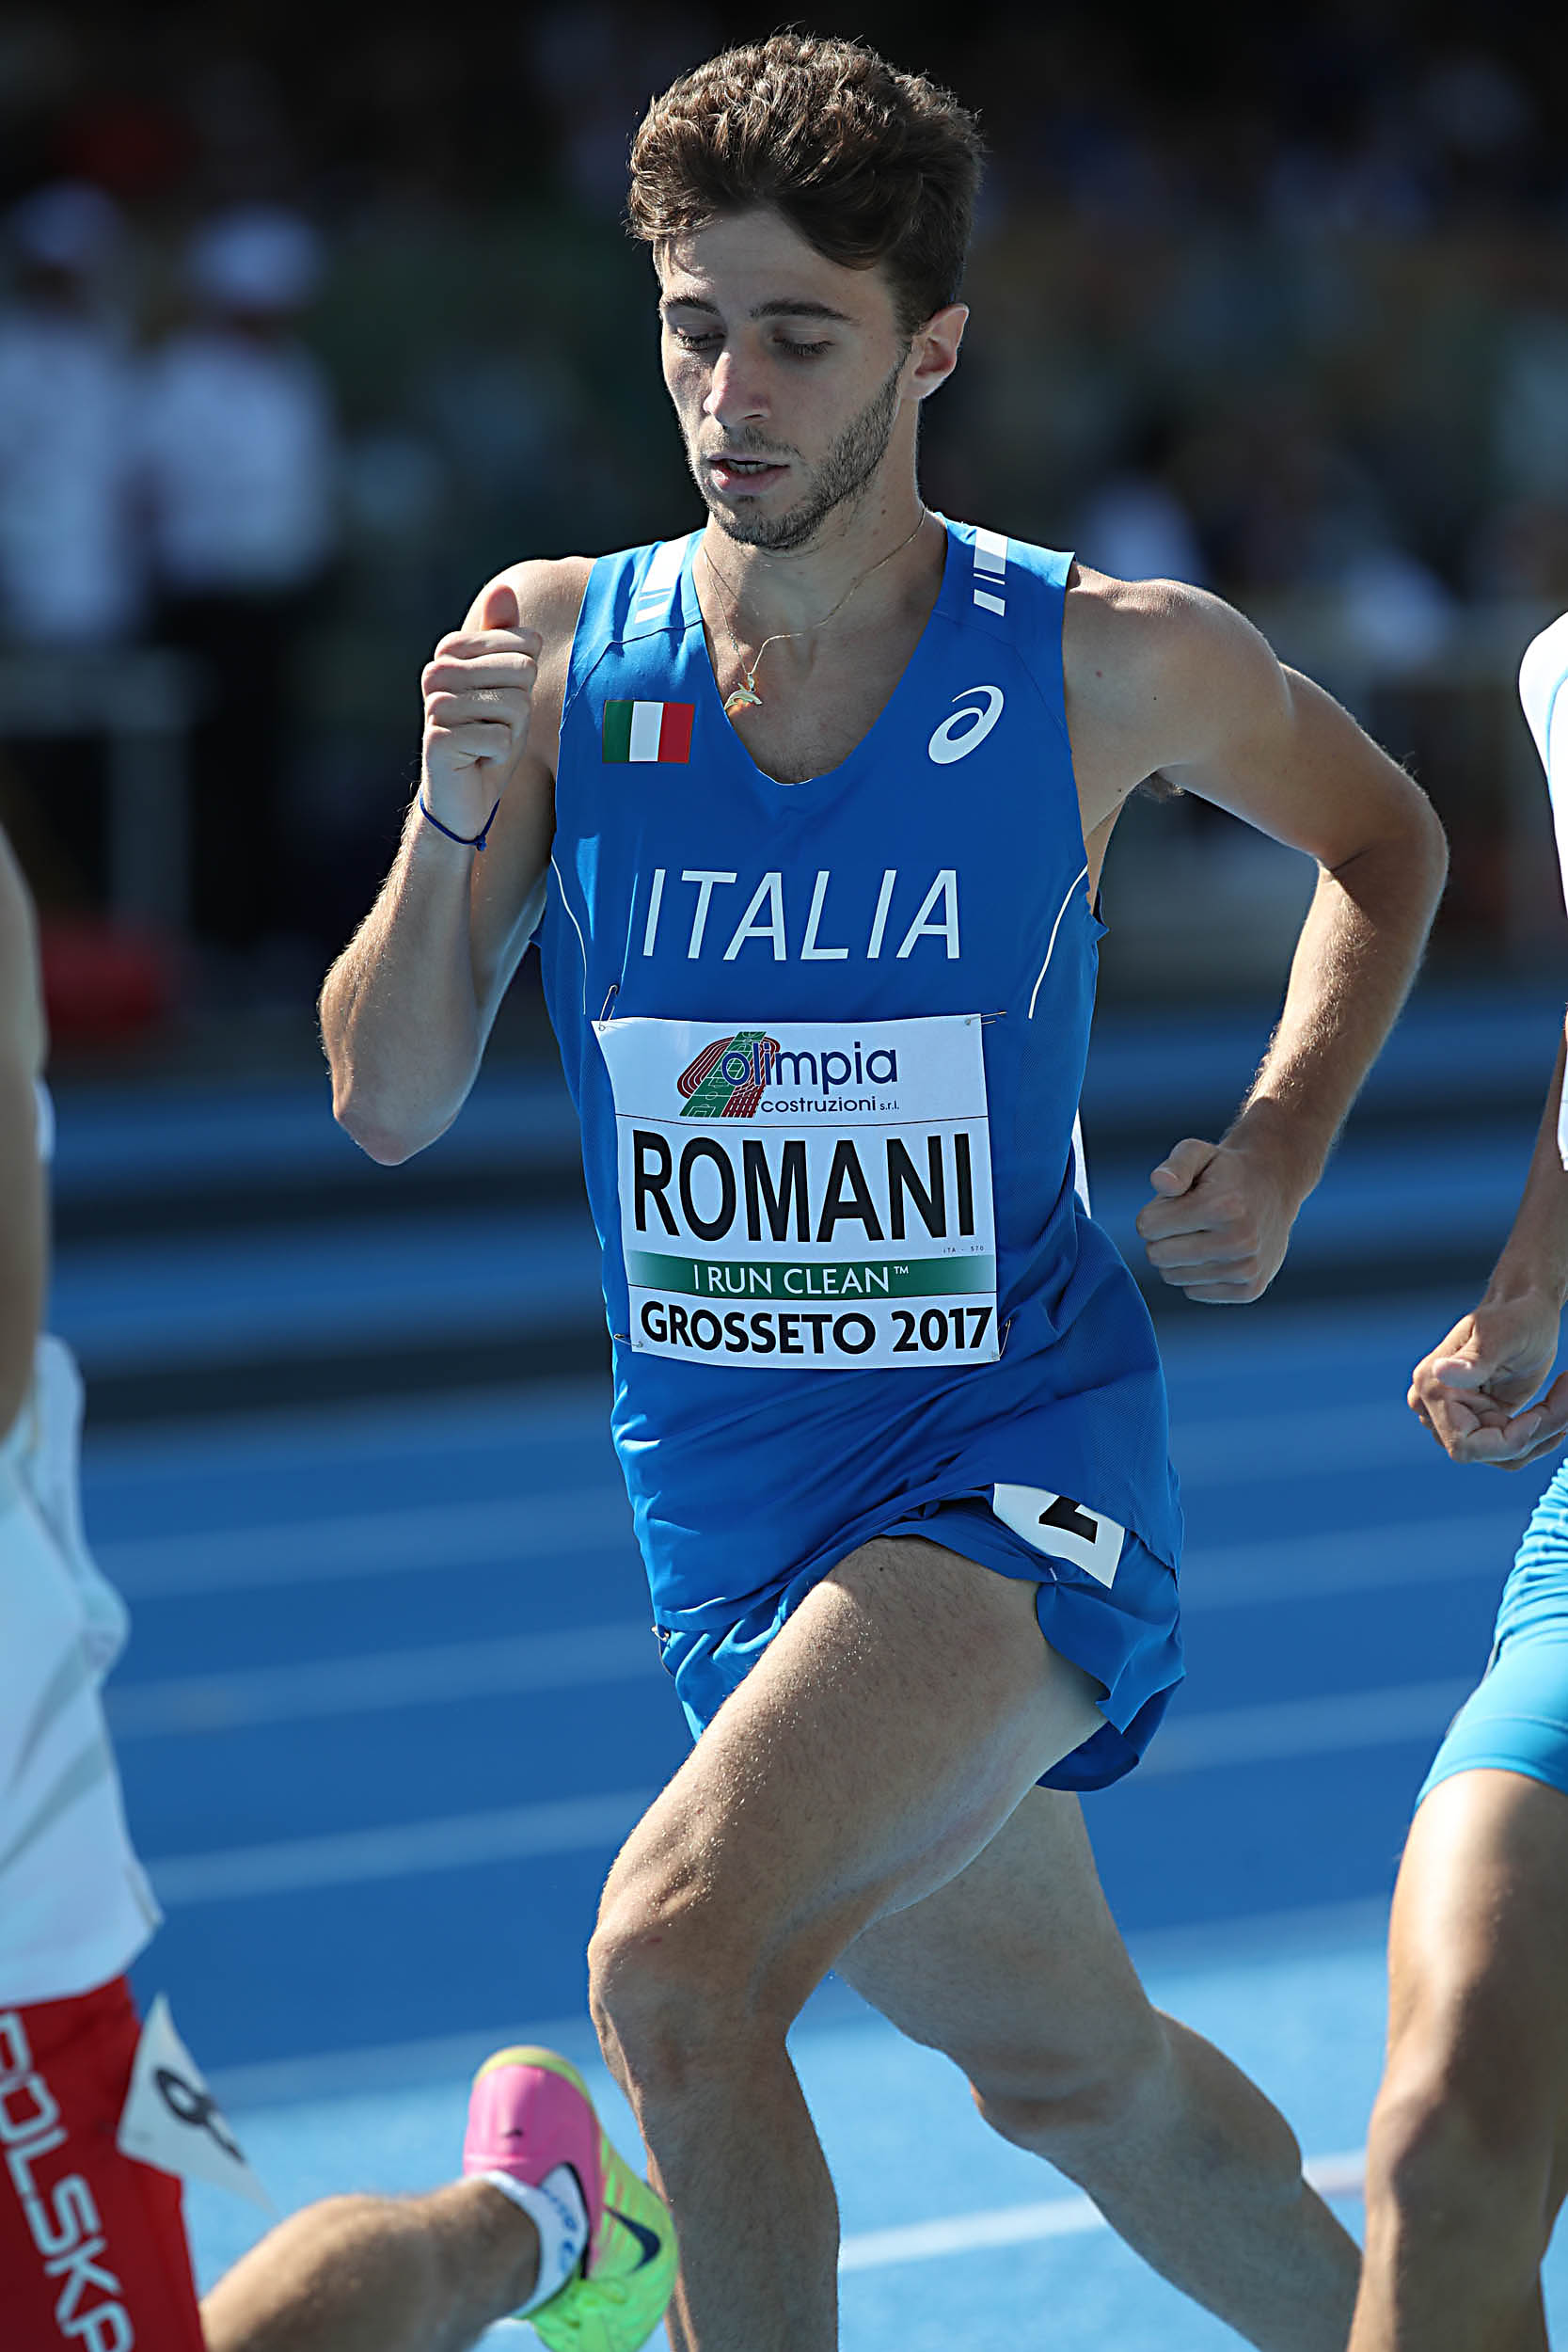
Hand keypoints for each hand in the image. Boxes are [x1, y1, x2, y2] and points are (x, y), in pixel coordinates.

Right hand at [420, 581, 541, 834]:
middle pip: (521, 672)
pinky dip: (499, 755)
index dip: (526, 681)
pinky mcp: (439, 740)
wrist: (465, 796)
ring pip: (514, 705)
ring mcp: (435, 706)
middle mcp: (437, 672)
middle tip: (497, 727)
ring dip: (511, 733)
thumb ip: (506, 638)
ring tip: (488, 743)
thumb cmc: (489, 736)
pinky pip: (499, 738)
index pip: (523, 645)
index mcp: (452, 651)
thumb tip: (504, 587)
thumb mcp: (507, 684)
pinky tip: (479, 761)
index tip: (502, 702)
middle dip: (521, 708)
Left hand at [1134, 1134, 1296, 1303]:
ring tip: (1203, 1233)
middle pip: (1157, 1255)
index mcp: (1222, 1206)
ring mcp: (1247, 1269)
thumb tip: (1160, 1183)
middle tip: (1187, 1219)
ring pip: (1172, 1276)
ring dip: (1178, 1256)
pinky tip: (1215, 1253)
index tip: (1175, 1202)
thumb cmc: (1225, 1170)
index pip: (1147, 1226)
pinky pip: (1193, 1291)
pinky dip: (1196, 1274)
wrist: (1274, 1186)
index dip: (1154, 1212)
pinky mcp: (1250, 1290)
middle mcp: (1239, 1241)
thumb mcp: (1197, 1152)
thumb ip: (1175, 1165)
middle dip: (1162, 1236)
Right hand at [1409, 1293, 1567, 1467]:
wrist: (1526, 1309)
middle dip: (1535, 1431)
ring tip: (1565, 1394)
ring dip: (1543, 1432)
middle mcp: (1434, 1407)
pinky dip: (1540, 1432)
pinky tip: (1557, 1406)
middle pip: (1490, 1452)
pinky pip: (1511, 1449)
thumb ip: (1473, 1361)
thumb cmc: (1517, 1316)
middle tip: (1566, 1394)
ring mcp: (1454, 1417)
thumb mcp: (1502, 1335)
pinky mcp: (1479, 1421)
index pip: (1465, 1446)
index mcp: (1433, 1387)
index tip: (1542, 1416)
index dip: (1508, 1441)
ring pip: (1504, 1455)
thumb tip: (1440, 1374)